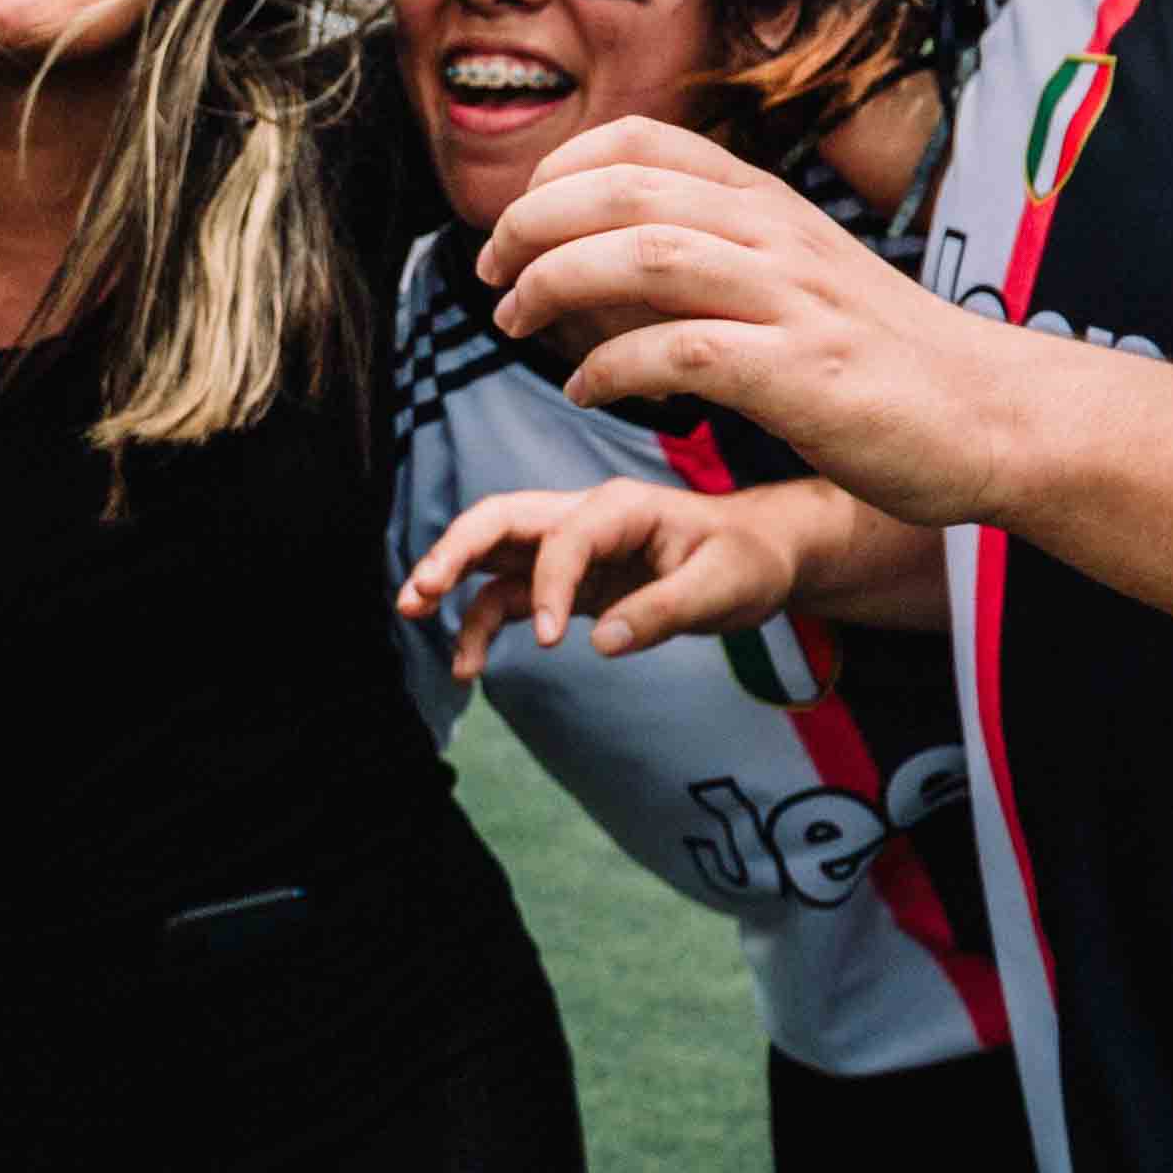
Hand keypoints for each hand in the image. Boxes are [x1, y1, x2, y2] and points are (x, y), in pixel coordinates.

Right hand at [392, 480, 810, 679]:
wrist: (760, 557)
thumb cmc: (746, 561)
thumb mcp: (723, 587)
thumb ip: (663, 611)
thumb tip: (601, 644)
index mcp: (620, 507)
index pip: (562, 538)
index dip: (547, 587)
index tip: (546, 640)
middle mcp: (583, 519)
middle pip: (499, 519)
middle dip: (453, 550)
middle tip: (419, 591)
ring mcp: (568, 549)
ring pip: (491, 554)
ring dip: (449, 579)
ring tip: (412, 613)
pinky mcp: (565, 581)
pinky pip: (507, 596)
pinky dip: (480, 624)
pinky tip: (467, 666)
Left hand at [477, 119, 1026, 527]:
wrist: (991, 414)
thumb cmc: (882, 355)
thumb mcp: (796, 275)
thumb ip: (711, 256)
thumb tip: (600, 259)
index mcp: (769, 204)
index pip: (643, 143)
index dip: (559, 170)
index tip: (516, 222)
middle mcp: (776, 235)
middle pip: (624, 191)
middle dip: (534, 224)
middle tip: (491, 272)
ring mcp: (791, 301)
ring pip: (645, 258)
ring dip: (558, 284)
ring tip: (515, 322)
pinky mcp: (802, 373)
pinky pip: (682, 354)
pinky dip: (614, 367)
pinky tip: (585, 391)